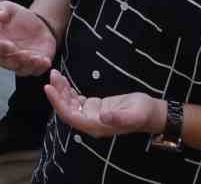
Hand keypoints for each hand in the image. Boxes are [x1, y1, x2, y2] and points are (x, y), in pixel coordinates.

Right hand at [0, 1, 57, 75]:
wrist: (39, 23)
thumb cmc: (19, 17)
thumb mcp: (9, 8)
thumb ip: (0, 9)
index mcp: (0, 43)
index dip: (0, 48)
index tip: (7, 43)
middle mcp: (9, 56)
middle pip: (8, 63)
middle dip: (15, 60)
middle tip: (23, 52)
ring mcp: (23, 62)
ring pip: (22, 70)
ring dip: (28, 66)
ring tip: (35, 58)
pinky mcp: (36, 65)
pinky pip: (37, 71)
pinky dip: (40, 68)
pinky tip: (45, 61)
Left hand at [44, 71, 167, 138]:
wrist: (152, 113)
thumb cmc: (144, 113)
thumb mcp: (134, 114)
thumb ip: (119, 117)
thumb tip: (102, 116)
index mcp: (96, 126)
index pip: (70, 116)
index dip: (57, 103)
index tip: (48, 88)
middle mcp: (91, 122)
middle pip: (66, 109)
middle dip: (57, 93)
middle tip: (53, 74)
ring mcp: (92, 115)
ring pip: (70, 104)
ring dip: (61, 90)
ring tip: (56, 74)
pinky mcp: (95, 107)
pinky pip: (76, 100)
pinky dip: (69, 90)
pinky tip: (64, 80)